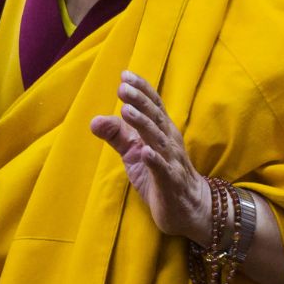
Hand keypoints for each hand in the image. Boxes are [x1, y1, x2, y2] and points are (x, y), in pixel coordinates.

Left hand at [90, 71, 211, 244]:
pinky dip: (155, 159)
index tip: (125, 75)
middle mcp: (169, 141)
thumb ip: (117, 135)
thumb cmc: (160, 175)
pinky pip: (163, 169)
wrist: (189, 208)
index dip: (141, 89)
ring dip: (143, 124)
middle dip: (139, 101)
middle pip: (155, 117)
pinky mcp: (170, 182)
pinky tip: (145, 152)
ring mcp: (171, 161)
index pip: (154, 105)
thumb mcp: (134, 153)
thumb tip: (93, 120)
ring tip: (127, 111)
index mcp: (162, 131)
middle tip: (122, 87)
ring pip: (158, 139)